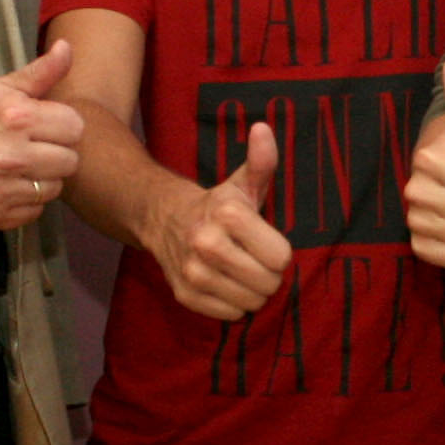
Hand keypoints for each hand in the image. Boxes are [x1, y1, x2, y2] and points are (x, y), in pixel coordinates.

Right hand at [0, 39, 84, 229]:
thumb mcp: (3, 88)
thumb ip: (42, 71)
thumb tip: (67, 47)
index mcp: (15, 118)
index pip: (75, 127)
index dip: (63, 123)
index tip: (44, 123)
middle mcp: (10, 156)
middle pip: (71, 161)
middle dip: (57, 151)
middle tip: (35, 144)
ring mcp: (4, 188)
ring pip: (56, 186)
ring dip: (45, 177)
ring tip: (24, 164)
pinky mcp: (0, 214)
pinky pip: (38, 208)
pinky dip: (29, 198)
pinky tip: (13, 183)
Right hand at [155, 121, 291, 320]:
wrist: (163, 218)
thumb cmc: (217, 204)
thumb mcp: (242, 182)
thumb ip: (261, 161)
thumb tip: (263, 128)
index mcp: (228, 214)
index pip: (281, 258)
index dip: (278, 252)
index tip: (263, 241)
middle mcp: (208, 244)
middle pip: (268, 283)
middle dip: (268, 274)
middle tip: (253, 259)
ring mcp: (193, 272)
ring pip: (251, 303)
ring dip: (252, 291)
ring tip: (240, 271)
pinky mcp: (185, 295)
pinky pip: (230, 315)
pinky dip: (232, 304)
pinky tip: (224, 283)